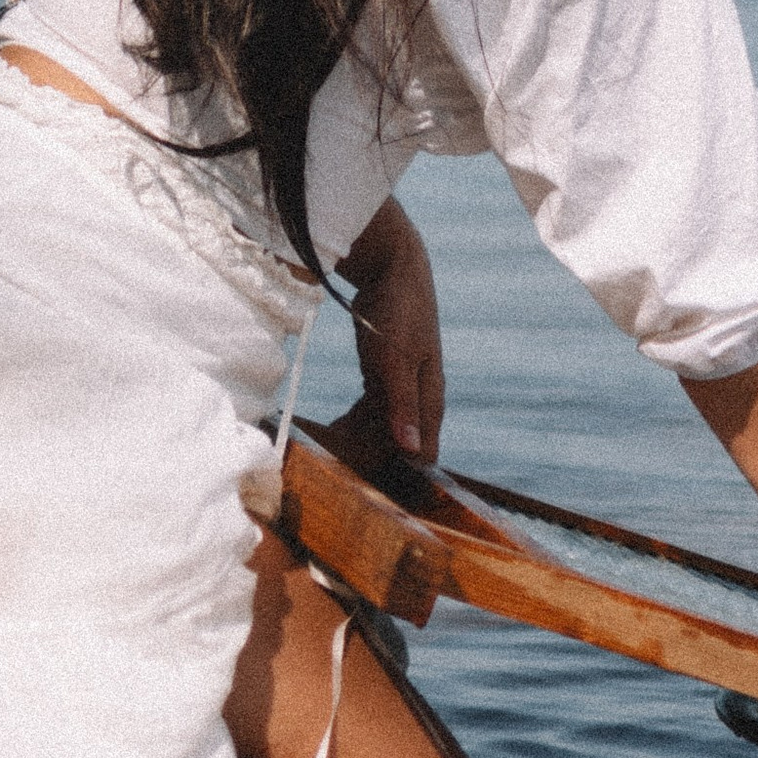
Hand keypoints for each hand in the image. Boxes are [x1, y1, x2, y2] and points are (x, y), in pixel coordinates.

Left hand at [343, 200, 443, 462]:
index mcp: (428, 396)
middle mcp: (417, 396)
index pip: (424, 451)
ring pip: (380, 428)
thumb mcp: (397, 360)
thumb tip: (412, 449)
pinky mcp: (381, 375)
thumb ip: (403, 404)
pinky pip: (368, 410)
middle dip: (370, 459)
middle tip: (335, 471)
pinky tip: (331, 431)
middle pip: (397, 444)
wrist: (392, 268)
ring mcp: (398, 386)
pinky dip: (352, 422)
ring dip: (358, 442)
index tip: (370, 489)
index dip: (403, 475)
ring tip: (328, 454)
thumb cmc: (400, 311)